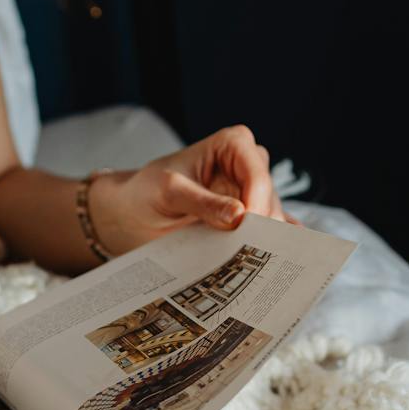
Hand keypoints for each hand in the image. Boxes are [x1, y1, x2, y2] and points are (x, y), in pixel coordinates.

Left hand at [89, 124, 297, 255]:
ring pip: (273, 219)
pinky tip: (268, 264)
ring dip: (261, 242)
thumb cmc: (148, 191)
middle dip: (260, 227)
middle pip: (269, 199)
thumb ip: (204, 203)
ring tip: (245, 263)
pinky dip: (269, 249)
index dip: (255, 205)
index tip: (243, 231)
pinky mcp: (252, 217)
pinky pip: (271, 233)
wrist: (135, 211)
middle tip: (247, 254)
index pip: (257, 175)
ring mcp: (252, 192)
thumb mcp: (170, 193)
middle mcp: (249, 164)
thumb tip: (239, 216)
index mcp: (234, 144)